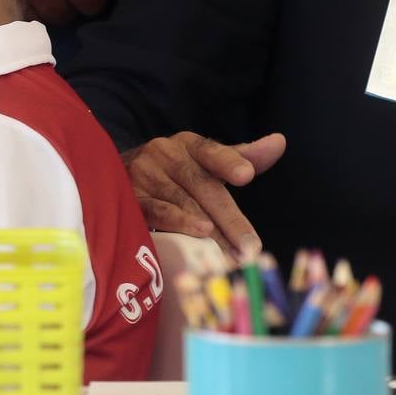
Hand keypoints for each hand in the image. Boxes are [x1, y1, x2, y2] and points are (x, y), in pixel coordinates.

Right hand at [123, 131, 286, 260]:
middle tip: (251, 246)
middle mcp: (164, 153)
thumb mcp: (205, 162)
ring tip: (231, 252)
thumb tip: (279, 142)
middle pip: (202, 185)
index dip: (228, 161)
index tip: (246, 175)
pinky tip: (199, 233)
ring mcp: (144, 173)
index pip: (211, 151)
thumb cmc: (173, 173)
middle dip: (229, 217)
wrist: (116, 176)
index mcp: (187, 144)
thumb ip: (241, 156)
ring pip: (183, 201)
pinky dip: (178, 222)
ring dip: (209, 229)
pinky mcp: (129, 196)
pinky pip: (156, 210)